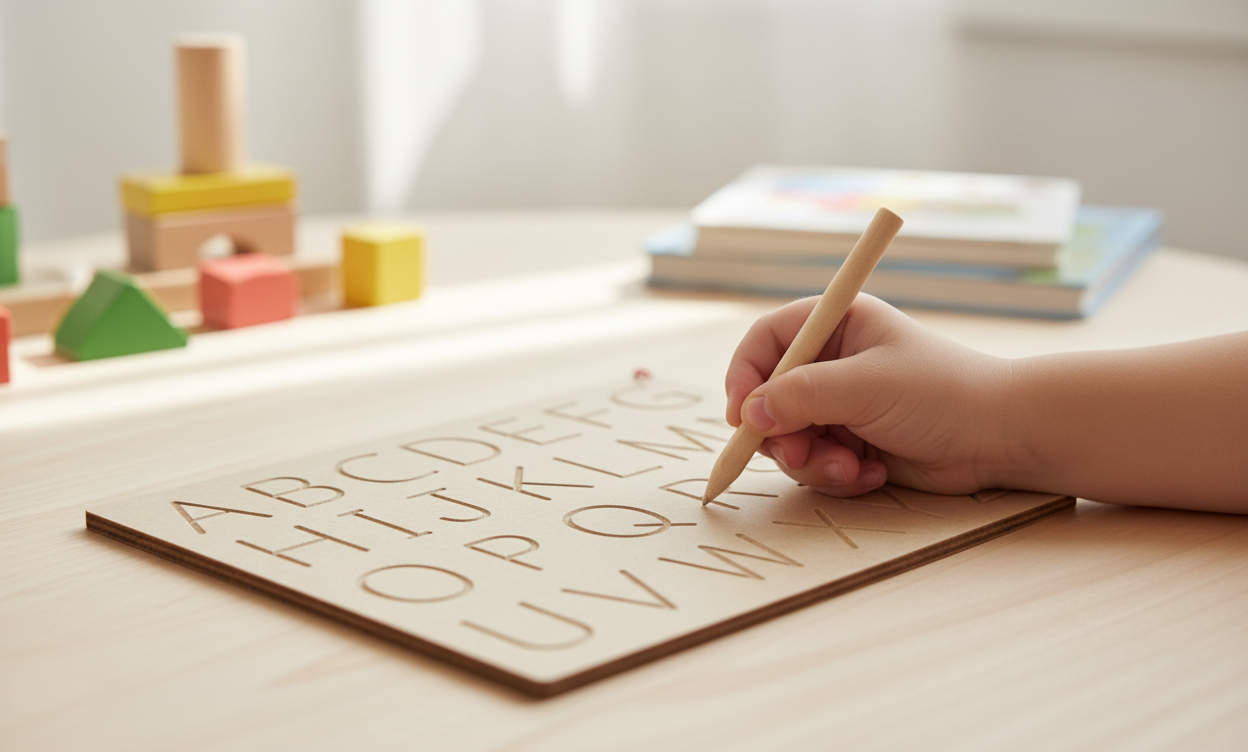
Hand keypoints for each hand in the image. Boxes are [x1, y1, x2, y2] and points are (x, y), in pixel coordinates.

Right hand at [725, 294, 1010, 496]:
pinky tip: (872, 475)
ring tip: (849, 467)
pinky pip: (817, 465)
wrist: (1002, 438)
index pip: (767, 341)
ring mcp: (841, 406)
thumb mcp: (866, 386)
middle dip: (781, 433)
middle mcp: (833, 363)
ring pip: (790, 439)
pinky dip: (837, 476)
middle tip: (800, 454)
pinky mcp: (853, 445)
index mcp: (837, 325)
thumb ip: (801, 396)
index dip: (746, 375)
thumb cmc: (942, 393)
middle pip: (769, 398)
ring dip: (813, 462)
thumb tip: (748, 413)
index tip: (742, 414)